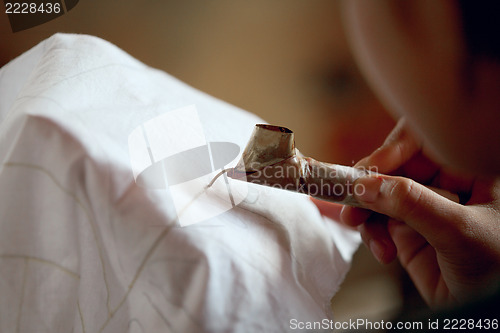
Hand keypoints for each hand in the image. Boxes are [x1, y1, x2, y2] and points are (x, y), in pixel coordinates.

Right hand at [319, 118, 499, 306]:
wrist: (491, 313)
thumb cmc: (497, 270)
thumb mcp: (457, 230)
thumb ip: (412, 203)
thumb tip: (367, 185)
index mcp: (468, 171)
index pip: (422, 143)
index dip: (391, 150)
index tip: (367, 171)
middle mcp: (444, 186)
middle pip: (393, 169)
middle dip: (368, 186)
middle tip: (349, 198)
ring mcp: (424, 210)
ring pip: (380, 197)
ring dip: (365, 213)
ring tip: (358, 227)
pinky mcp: (408, 233)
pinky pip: (378, 224)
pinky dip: (372, 236)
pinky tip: (383, 252)